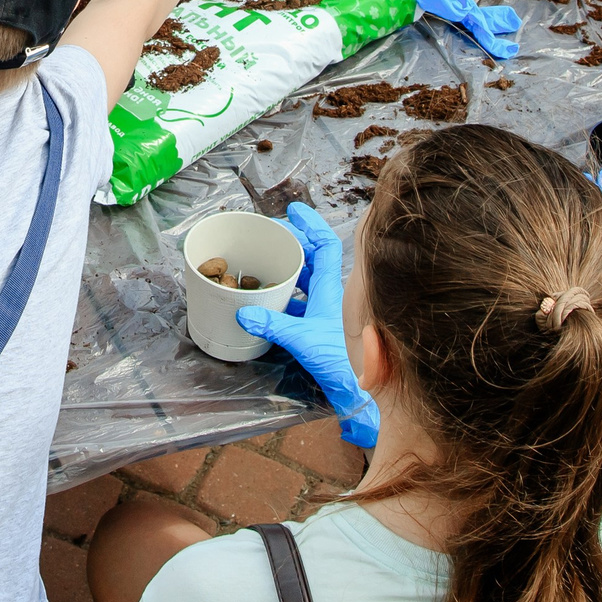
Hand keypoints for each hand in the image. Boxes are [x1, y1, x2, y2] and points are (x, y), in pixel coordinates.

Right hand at [234, 204, 378, 447]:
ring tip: (266, 262)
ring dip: (290, 269)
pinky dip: (287, 295)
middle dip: (294, 243)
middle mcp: (332, 296)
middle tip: (272, 235)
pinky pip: (302, 302)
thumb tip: (243, 312)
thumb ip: (272, 325)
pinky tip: (269, 300)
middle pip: (313, 258)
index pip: (325, 245)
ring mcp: (327, 311)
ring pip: (308, 280)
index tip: (293, 210)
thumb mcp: (301, 340)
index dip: (311, 224)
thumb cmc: (341, 363)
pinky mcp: (321, 327)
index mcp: (332, 289)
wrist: (358, 391)